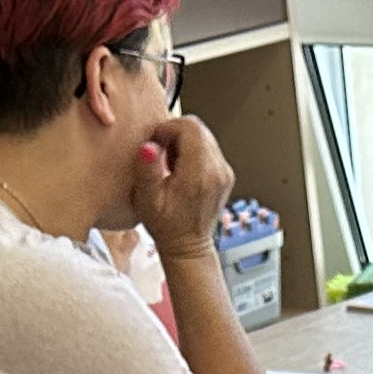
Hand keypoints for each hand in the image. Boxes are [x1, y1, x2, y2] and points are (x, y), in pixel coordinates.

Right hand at [130, 113, 235, 259]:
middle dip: (176, 133)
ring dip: (184, 142)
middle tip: (162, 155)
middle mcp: (218, 170)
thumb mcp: (147, 200)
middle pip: (198, 128)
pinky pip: (209, 148)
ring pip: (204, 135)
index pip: (189, 127)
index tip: (156, 144)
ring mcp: (225, 172)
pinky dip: (193, 151)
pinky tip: (182, 170)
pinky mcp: (225, 174)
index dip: (168, 128)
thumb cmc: (166, 226)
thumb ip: (147, 170)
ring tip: (171, 164)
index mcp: (199, 174)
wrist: (188, 246)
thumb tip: (149, 147)